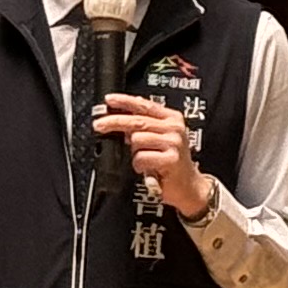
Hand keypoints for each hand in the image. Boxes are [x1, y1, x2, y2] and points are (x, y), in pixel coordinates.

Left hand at [94, 94, 214, 219]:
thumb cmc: (172, 163)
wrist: (189, 187)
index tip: (109, 100)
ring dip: (134, 153)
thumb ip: (144, 126)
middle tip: (99, 125)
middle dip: (114, 122)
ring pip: (137, 140)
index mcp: (172, 118)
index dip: (125, 101)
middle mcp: (174, 128)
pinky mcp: (171, 159)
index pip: (144, 104)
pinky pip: (141, 157)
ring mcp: (174, 143)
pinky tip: (148, 169)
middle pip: (137, 120)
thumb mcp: (160, 138)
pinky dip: (139, 165)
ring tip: (145, 160)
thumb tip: (120, 118)